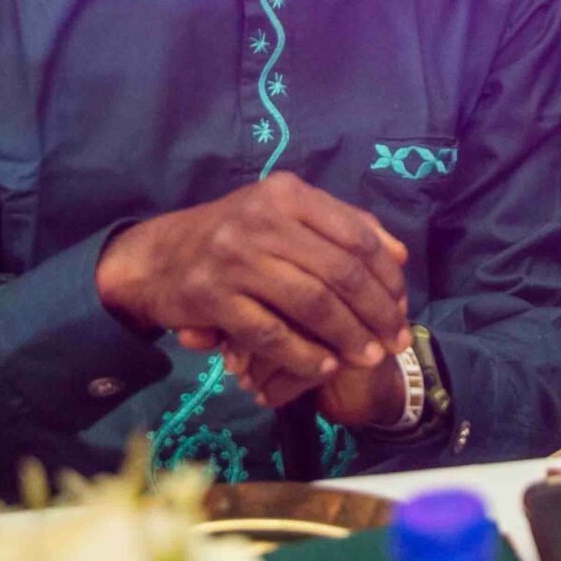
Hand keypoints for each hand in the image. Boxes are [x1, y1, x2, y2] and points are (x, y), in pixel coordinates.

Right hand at [96, 173, 410, 409]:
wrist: (156, 258)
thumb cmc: (234, 236)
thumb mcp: (283, 214)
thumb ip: (341, 226)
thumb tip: (399, 254)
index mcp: (287, 194)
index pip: (357, 235)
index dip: (387, 276)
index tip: (403, 306)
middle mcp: (262, 218)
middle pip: (340, 271)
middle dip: (376, 311)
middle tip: (397, 340)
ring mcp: (235, 257)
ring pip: (311, 303)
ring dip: (348, 336)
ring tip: (369, 357)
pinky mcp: (212, 296)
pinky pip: (271, 333)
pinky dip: (303, 354)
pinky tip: (324, 367)